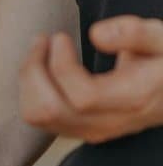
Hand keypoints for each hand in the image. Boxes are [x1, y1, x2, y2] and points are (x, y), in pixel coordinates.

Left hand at [20, 16, 162, 143]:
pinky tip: (44, 68)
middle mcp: (108, 123)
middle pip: (49, 110)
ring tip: (41, 50)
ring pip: (38, 117)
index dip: (61, 66)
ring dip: (29, 81)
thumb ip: (136, 34)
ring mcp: (91, 131)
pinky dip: (32, 92)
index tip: (60, 37)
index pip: (82, 96)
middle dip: (34, 71)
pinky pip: (40, 119)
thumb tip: (96, 35)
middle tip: (43, 39)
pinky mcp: (79, 131)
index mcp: (132, 99)